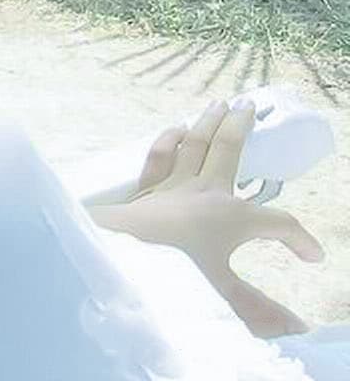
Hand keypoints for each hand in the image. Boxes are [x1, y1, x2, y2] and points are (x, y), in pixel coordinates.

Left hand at [88, 98, 325, 338]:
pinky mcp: (144, 190)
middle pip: (230, 149)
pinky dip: (170, 140)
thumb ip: (257, 310)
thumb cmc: (171, 274)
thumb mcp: (222, 295)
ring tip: (219, 103)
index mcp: (231, 217)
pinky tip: (176, 130)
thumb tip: (293, 329)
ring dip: (209, 121)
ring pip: (195, 143)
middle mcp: (204, 192)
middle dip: (243, 126)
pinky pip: (159, 156)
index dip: (300, 240)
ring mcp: (172, 185)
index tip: (312, 255)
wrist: (118, 256)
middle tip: (250, 106)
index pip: (277, 223)